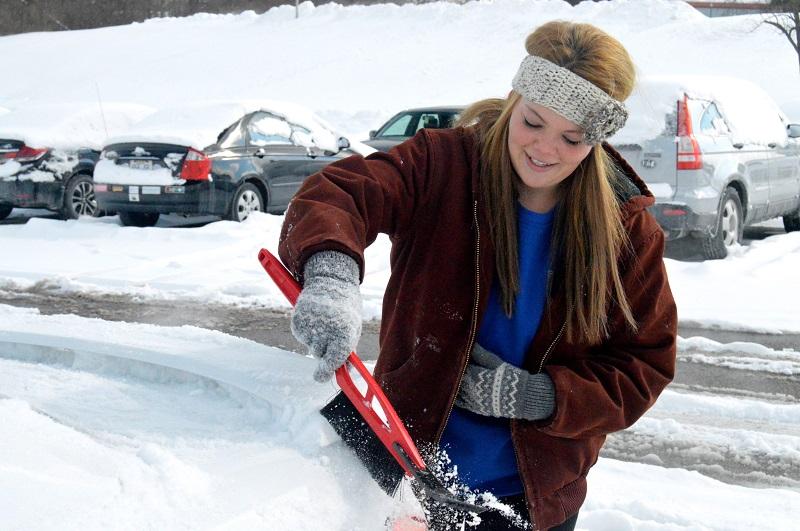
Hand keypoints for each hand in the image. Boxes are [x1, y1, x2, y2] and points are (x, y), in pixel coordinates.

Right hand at [291, 251, 361, 381]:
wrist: (332, 280)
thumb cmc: (347, 308)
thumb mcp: (353, 329)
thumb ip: (347, 352)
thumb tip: (343, 373)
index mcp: (344, 334)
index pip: (333, 361)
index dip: (326, 372)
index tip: (321, 377)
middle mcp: (326, 331)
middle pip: (319, 355)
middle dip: (324, 351)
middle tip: (331, 335)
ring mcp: (310, 325)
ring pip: (310, 345)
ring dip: (316, 339)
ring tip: (324, 321)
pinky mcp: (297, 320)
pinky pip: (301, 335)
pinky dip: (307, 331)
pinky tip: (315, 317)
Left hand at [455, 343, 554, 419]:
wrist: (519, 397)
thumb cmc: (508, 376)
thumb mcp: (495, 362)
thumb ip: (480, 354)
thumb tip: (470, 344)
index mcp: (473, 375)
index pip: (458, 368)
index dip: (453, 363)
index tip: (448, 358)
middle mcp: (469, 388)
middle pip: (455, 380)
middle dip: (451, 375)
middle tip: (444, 368)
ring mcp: (472, 400)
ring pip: (456, 392)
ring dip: (451, 386)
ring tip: (445, 381)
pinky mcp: (476, 409)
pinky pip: (461, 403)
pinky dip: (455, 398)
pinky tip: (451, 394)